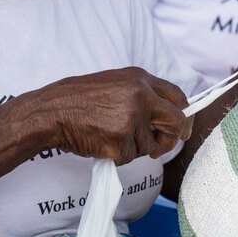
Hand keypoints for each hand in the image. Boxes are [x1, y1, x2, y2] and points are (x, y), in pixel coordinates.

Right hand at [40, 68, 191, 165]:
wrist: (53, 110)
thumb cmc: (81, 100)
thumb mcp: (116, 85)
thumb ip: (142, 95)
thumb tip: (169, 116)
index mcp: (140, 78)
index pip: (177, 96)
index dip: (184, 115)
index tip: (183, 129)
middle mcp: (141, 94)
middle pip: (176, 122)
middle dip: (170, 139)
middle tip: (159, 148)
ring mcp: (132, 116)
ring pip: (149, 145)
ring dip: (133, 148)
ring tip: (109, 134)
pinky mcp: (121, 139)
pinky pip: (130, 157)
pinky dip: (118, 156)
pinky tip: (102, 142)